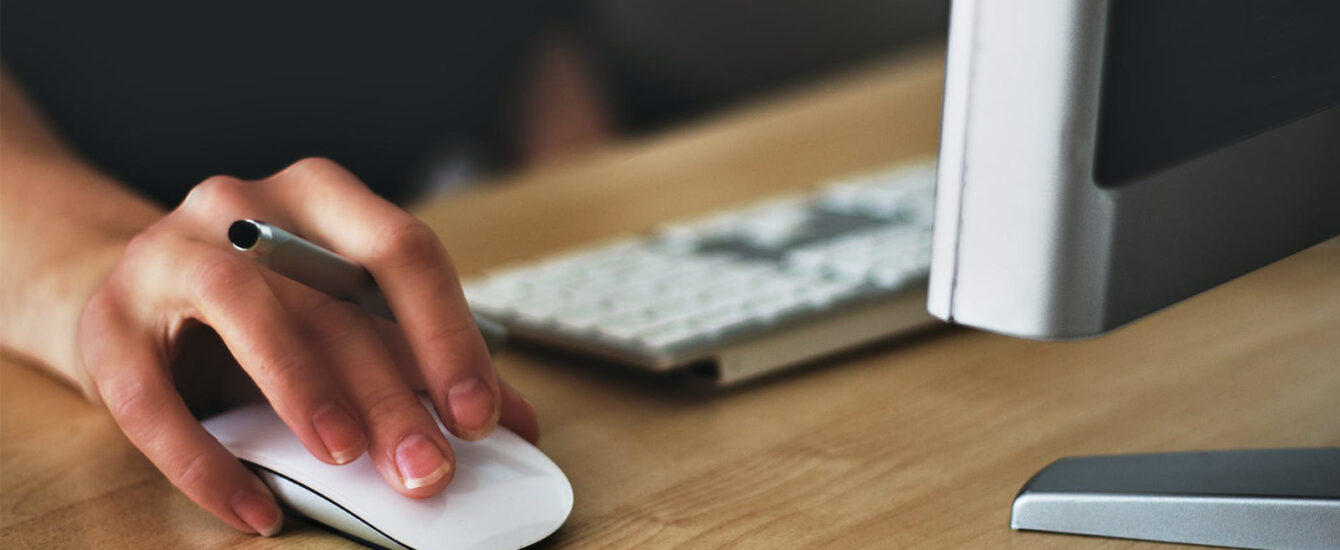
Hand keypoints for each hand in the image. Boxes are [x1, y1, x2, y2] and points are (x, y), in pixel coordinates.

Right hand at [77, 158, 538, 535]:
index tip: (480, 414)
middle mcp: (243, 206)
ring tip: (346, 457)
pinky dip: (206, 461)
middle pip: (331, 295)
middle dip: (390, 391)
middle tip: (428, 467)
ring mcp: (167, 255)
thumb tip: (516, 422)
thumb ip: (423, 360)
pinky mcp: (106, 324)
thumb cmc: (264, 308)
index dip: (447, 334)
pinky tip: (255, 509)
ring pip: (243, 308)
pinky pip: (150, 396)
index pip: (402, 250)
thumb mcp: (346, 319)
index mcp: (321, 198)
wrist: (134, 296)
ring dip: (303, 387)